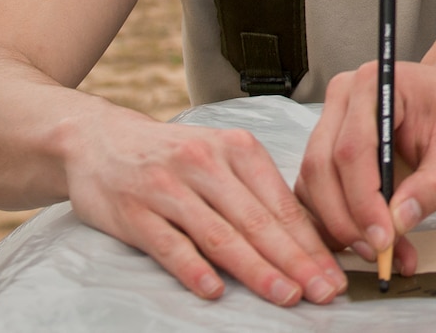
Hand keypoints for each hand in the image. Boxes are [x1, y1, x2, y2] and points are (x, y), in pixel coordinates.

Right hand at [60, 104, 344, 305]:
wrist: (100, 139)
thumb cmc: (174, 156)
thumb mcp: (220, 157)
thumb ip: (256, 193)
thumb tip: (306, 239)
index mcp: (237, 149)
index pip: (281, 204)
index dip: (311, 242)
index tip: (334, 272)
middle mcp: (206, 163)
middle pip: (258, 222)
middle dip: (296, 261)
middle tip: (323, 292)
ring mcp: (169, 187)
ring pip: (221, 236)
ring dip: (257, 270)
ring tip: (286, 296)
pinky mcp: (135, 211)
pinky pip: (170, 245)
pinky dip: (194, 270)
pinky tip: (215, 291)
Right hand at [296, 57, 435, 272]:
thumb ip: (432, 184)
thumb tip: (400, 219)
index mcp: (374, 84)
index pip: (353, 148)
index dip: (363, 200)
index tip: (383, 238)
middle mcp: (343, 98)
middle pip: (322, 166)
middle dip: (346, 218)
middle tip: (377, 251)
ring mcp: (330, 121)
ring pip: (313, 182)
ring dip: (338, 223)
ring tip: (377, 250)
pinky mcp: (327, 146)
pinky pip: (317, 189)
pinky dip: (336, 219)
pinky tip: (365, 239)